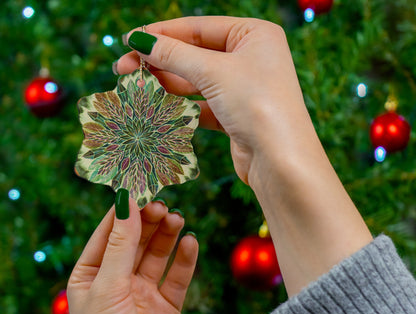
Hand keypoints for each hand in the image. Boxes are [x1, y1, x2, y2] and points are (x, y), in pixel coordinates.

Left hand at [67, 199, 197, 313]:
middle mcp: (117, 281)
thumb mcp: (108, 287)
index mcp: (91, 276)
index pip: (108, 233)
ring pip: (158, 255)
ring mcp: (143, 294)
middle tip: (163, 205)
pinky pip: (177, 277)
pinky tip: (191, 243)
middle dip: (149, 221)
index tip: (140, 188)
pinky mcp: (167, 307)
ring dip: (168, 236)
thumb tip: (126, 202)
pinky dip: (185, 259)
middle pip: (136, 241)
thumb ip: (120, 244)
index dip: (124, 211)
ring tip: (178, 219)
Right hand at [116, 16, 308, 184]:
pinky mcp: (236, 116)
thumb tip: (139, 40)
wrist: (280, 161)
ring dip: (166, 84)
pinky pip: (202, 105)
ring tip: (134, 87)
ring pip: (197, 81)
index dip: (162, 34)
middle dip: (159, 61)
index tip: (129, 40)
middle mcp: (250, 58)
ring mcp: (243, 89)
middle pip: (195, 54)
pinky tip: (157, 107)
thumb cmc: (257, 105)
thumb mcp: (214, 72)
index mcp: (254, 35)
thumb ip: (174, 55)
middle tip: (123, 69)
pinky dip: (181, 106)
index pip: (199, 28)